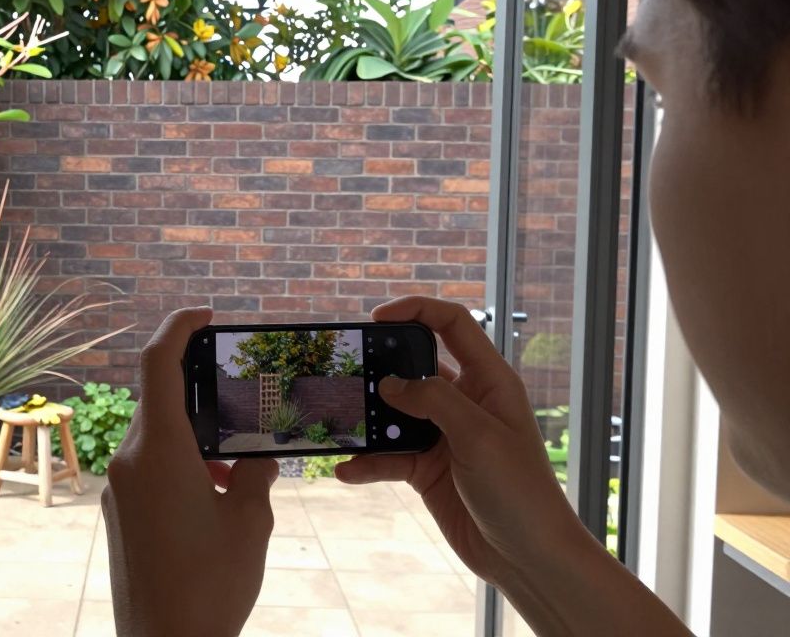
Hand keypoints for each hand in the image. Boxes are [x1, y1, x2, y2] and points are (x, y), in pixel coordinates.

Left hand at [102, 307, 278, 636]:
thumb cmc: (209, 586)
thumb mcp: (249, 523)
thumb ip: (256, 477)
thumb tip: (258, 461)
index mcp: (159, 451)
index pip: (158, 366)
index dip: (178, 329)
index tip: (204, 314)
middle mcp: (130, 462)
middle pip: (159, 401)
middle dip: (198, 390)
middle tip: (238, 390)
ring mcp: (120, 490)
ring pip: (155, 438)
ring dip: (193, 435)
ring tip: (238, 454)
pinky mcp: (120, 515)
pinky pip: (148, 468)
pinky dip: (181, 463)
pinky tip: (218, 490)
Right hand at [336, 296, 582, 584]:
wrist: (528, 557)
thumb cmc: (521, 491)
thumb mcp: (478, 435)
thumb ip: (433, 400)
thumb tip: (390, 384)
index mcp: (489, 381)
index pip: (453, 325)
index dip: (416, 311)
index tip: (376, 318)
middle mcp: (465, 403)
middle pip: (414, 367)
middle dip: (380, 367)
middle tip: (347, 371)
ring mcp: (445, 436)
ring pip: (395, 414)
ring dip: (368, 419)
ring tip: (341, 422)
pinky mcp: (428, 470)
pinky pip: (389, 456)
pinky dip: (367, 462)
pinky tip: (346, 470)